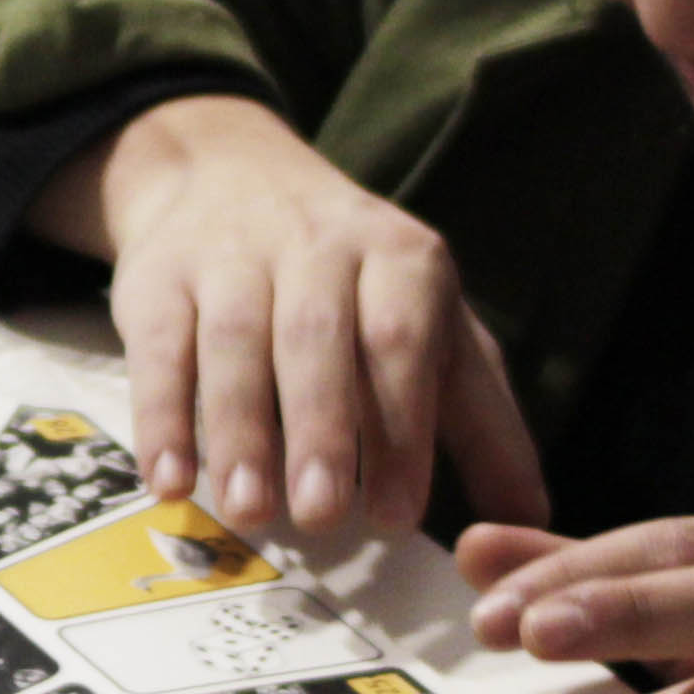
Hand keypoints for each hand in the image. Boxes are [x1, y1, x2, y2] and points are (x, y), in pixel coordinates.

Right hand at [70, 97, 549, 541]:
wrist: (229, 175)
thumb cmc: (353, 282)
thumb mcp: (435, 328)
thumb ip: (481, 421)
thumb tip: (534, 515)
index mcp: (400, 258)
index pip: (401, 341)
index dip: (401, 430)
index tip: (398, 517)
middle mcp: (317, 246)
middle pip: (317, 337)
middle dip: (322, 430)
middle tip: (324, 516)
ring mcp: (231, 257)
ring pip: (235, 342)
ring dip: (240, 431)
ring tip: (249, 510)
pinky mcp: (159, 277)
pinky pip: (159, 348)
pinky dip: (163, 415)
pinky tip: (170, 479)